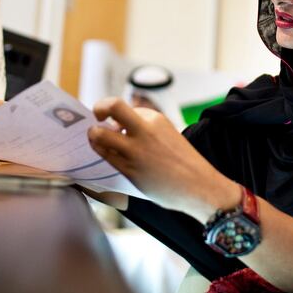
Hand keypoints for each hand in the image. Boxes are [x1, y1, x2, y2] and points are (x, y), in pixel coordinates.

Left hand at [88, 98, 239, 220]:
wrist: (200, 185)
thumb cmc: (182, 163)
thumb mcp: (167, 135)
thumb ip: (145, 130)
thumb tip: (115, 130)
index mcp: (155, 119)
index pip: (125, 109)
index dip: (117, 117)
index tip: (117, 126)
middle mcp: (144, 130)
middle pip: (112, 106)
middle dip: (100, 107)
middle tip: (96, 116)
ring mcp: (135, 150)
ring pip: (100, 135)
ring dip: (93, 135)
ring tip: (95, 137)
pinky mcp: (130, 170)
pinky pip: (105, 156)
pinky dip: (98, 150)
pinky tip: (101, 152)